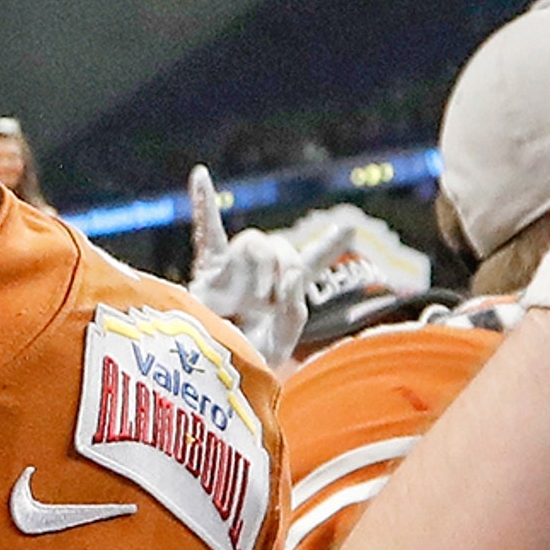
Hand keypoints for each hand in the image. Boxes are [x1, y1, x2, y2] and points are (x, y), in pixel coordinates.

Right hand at [186, 165, 351, 366]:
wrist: (208, 374)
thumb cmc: (243, 366)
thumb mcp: (281, 344)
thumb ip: (295, 310)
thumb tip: (291, 271)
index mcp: (282, 293)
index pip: (310, 262)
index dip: (328, 246)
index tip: (348, 227)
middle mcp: (258, 275)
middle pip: (280, 245)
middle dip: (284, 266)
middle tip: (272, 301)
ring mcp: (232, 270)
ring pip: (254, 242)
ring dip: (260, 268)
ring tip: (253, 301)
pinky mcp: (207, 270)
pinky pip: (205, 230)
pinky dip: (203, 202)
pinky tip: (201, 175)